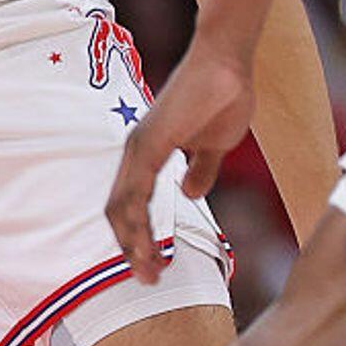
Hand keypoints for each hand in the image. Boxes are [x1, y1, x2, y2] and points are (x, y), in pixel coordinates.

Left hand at [105, 34, 255, 281]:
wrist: (226, 64)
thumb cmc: (220, 98)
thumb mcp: (212, 146)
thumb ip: (201, 169)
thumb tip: (190, 195)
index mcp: (148, 153)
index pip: (131, 204)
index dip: (138, 236)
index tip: (154, 266)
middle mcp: (136, 151)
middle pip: (119, 210)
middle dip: (131, 249)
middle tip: (149, 281)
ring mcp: (140, 146)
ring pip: (122, 206)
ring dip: (132, 244)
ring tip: (149, 273)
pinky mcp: (150, 141)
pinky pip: (136, 189)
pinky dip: (138, 221)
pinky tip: (148, 244)